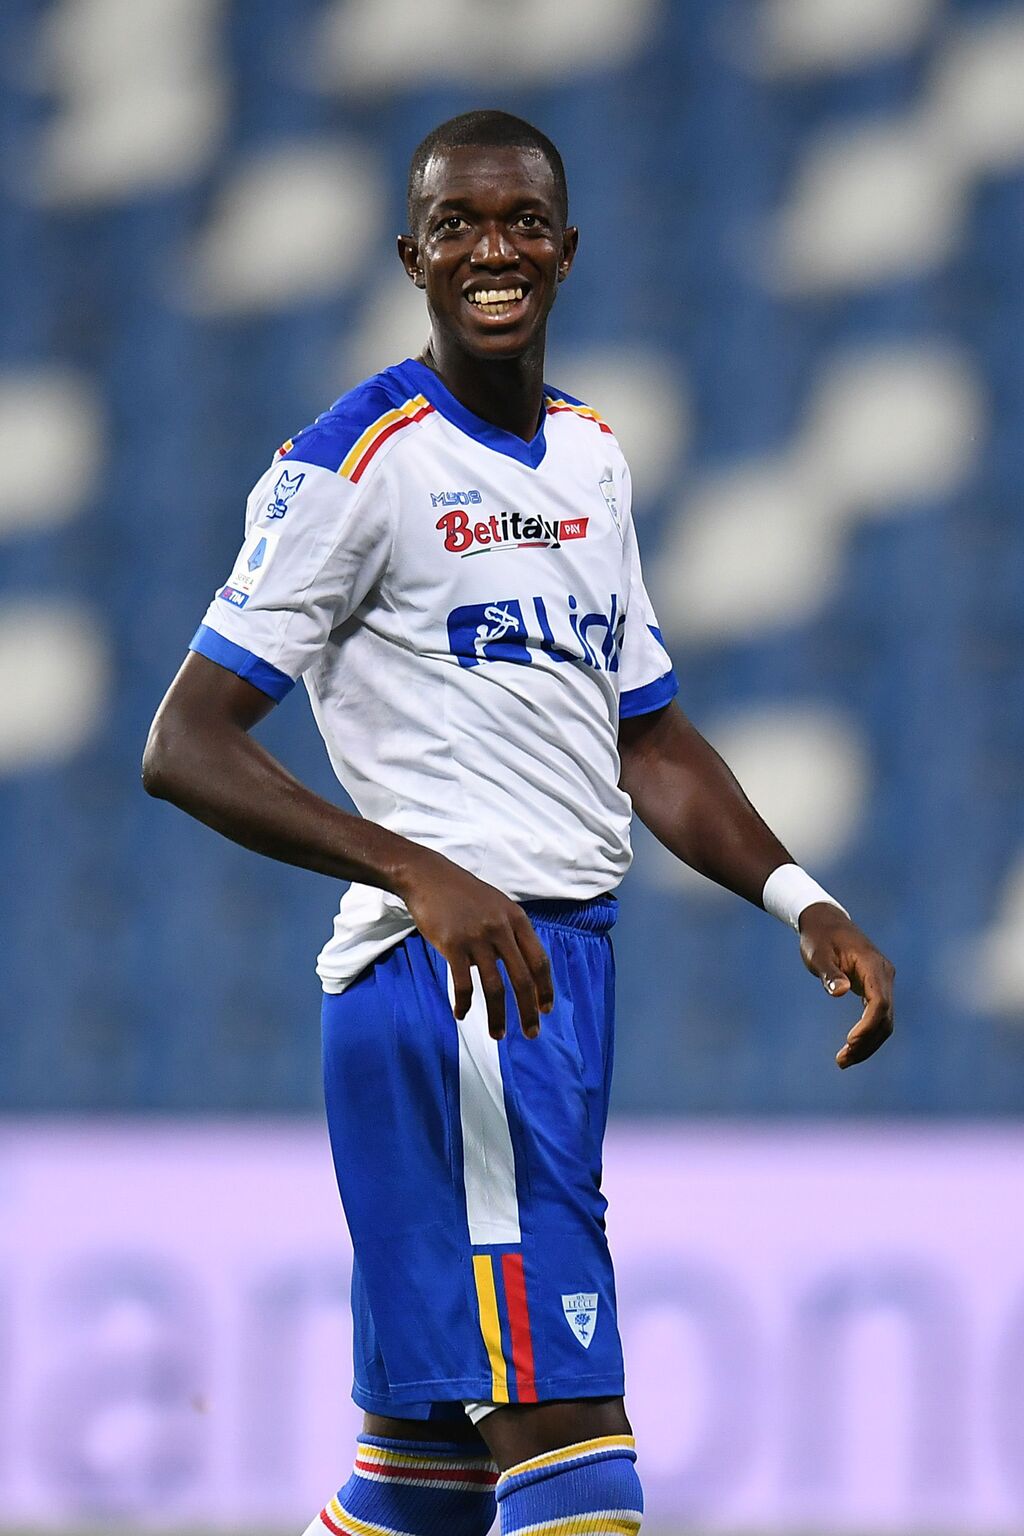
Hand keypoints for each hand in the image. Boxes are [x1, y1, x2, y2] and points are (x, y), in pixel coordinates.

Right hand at [397, 850, 553, 1040]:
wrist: (428, 876)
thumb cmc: (462, 893)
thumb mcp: (497, 905)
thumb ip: (510, 933)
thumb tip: (517, 966)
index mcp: (516, 920)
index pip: (539, 960)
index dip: (545, 988)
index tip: (546, 1010)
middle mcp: (501, 929)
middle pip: (522, 979)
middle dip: (529, 1011)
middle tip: (531, 1034)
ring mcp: (477, 937)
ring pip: (494, 987)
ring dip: (497, 1016)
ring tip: (498, 1035)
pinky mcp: (453, 945)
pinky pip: (463, 984)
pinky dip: (464, 1003)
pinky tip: (461, 1014)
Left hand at [798, 902, 895, 1068]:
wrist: (825, 922)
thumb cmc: (818, 938)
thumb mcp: (818, 954)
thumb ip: (829, 974)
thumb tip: (839, 992)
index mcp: (873, 965)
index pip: (879, 1002)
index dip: (868, 1025)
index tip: (849, 1041)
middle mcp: (884, 975)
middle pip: (885, 1017)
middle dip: (867, 1043)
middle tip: (841, 1061)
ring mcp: (883, 982)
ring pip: (884, 1021)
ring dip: (867, 1044)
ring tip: (843, 1061)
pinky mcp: (876, 987)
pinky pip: (878, 1015)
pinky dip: (867, 1033)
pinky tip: (851, 1048)